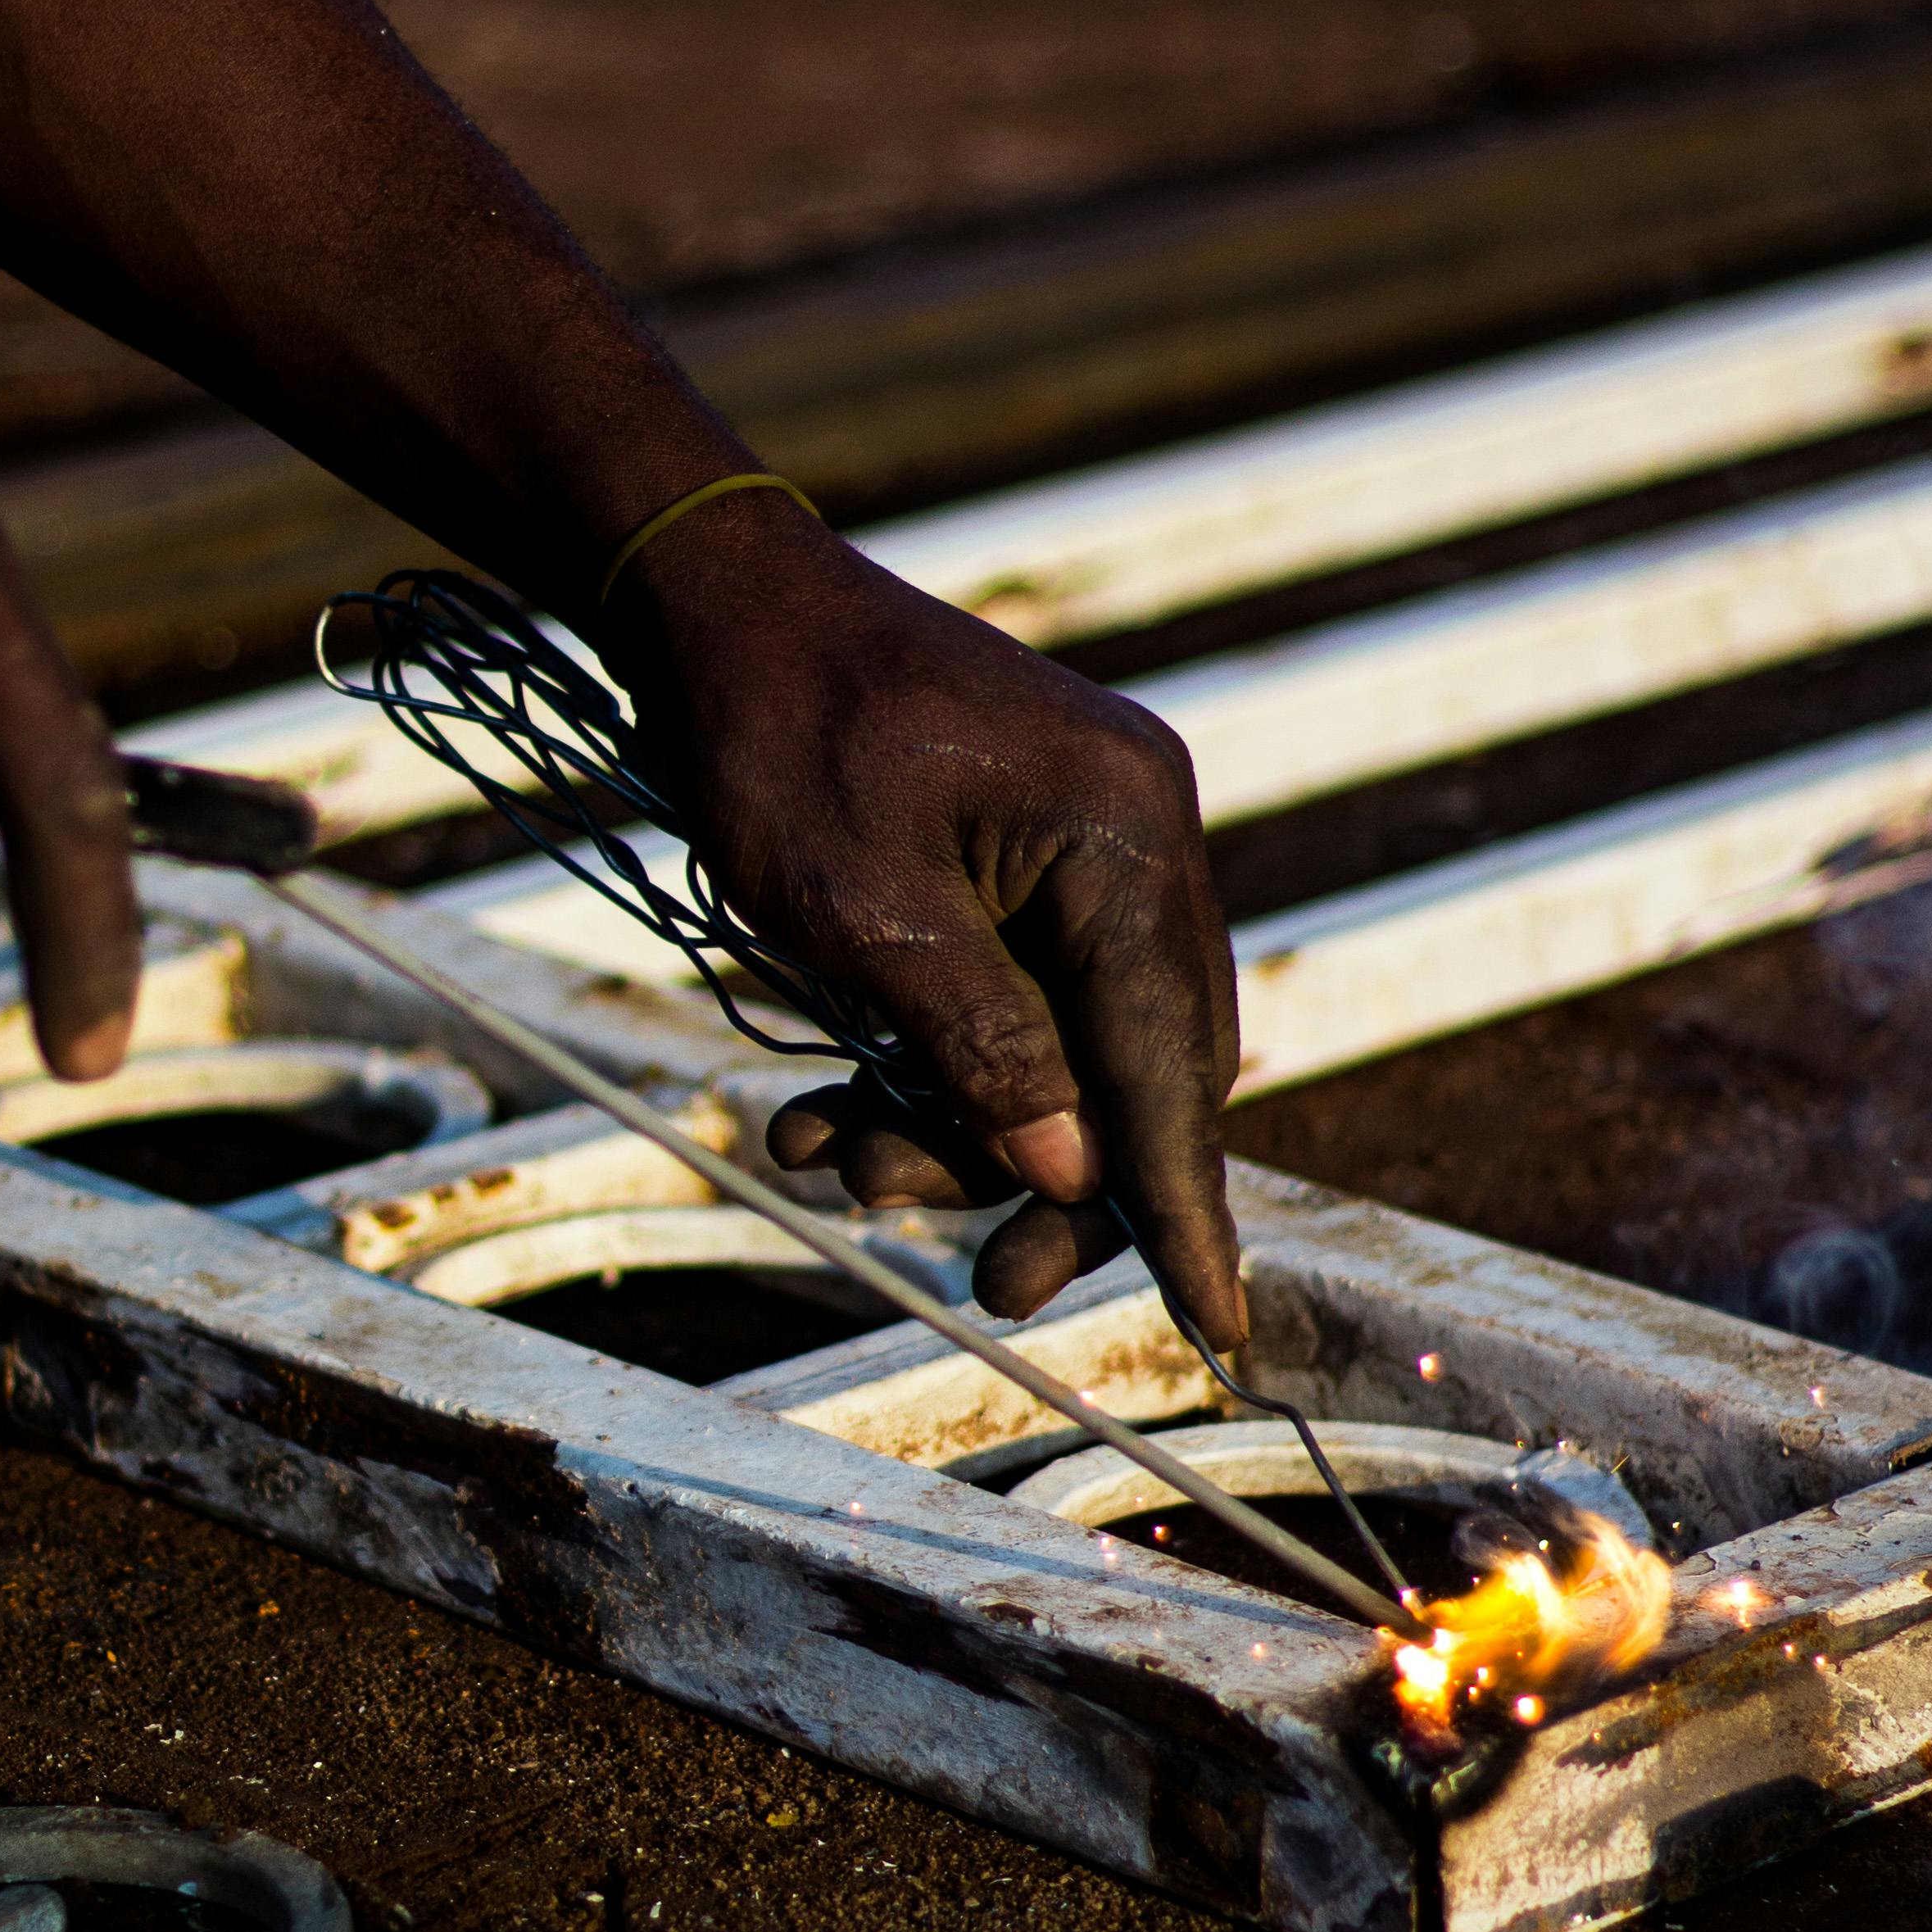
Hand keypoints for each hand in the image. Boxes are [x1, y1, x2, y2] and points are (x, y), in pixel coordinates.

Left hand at [606, 497, 1242, 1342]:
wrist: (710, 601)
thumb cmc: (774, 736)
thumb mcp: (862, 916)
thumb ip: (981, 1048)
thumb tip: (1075, 1174)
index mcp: (1125, 833)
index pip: (1170, 1060)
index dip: (1182, 1205)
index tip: (1221, 1329)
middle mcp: (1140, 832)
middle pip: (1136, 1066)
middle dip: (1046, 1179)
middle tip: (978, 1283)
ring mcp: (1093, 836)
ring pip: (1070, 1045)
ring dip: (962, 1128)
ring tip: (831, 1159)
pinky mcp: (1034, 850)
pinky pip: (1019, 994)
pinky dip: (936, 1063)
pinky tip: (827, 1111)